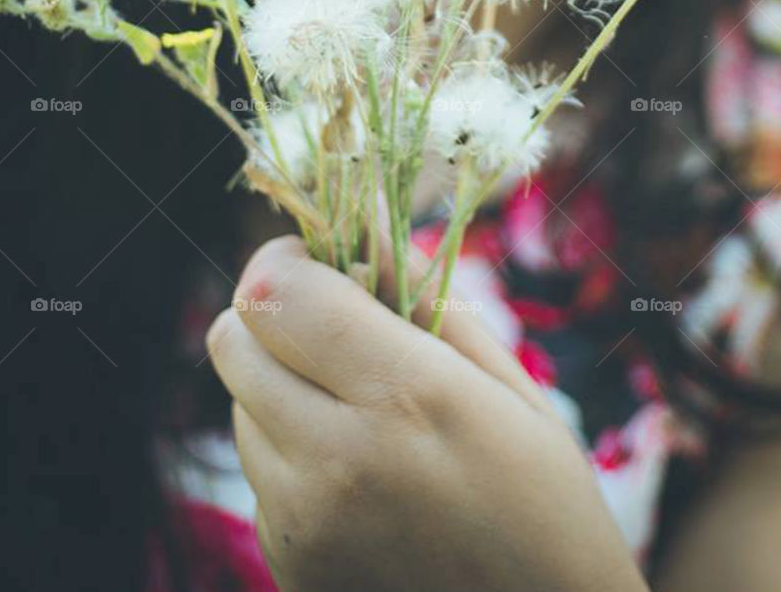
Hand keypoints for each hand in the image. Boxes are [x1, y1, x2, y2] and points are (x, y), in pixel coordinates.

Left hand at [208, 236, 645, 591]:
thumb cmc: (548, 503)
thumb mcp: (509, 386)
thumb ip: (430, 297)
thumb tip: (369, 223)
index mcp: (406, 396)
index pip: (278, 293)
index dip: (286, 257)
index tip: (315, 255)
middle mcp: (335, 459)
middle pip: (232, 339)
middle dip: (271, 312)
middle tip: (327, 321)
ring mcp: (302, 523)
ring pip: (239, 404)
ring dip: (279, 383)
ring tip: (355, 408)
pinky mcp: (289, 567)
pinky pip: (258, 472)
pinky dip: (289, 450)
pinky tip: (356, 473)